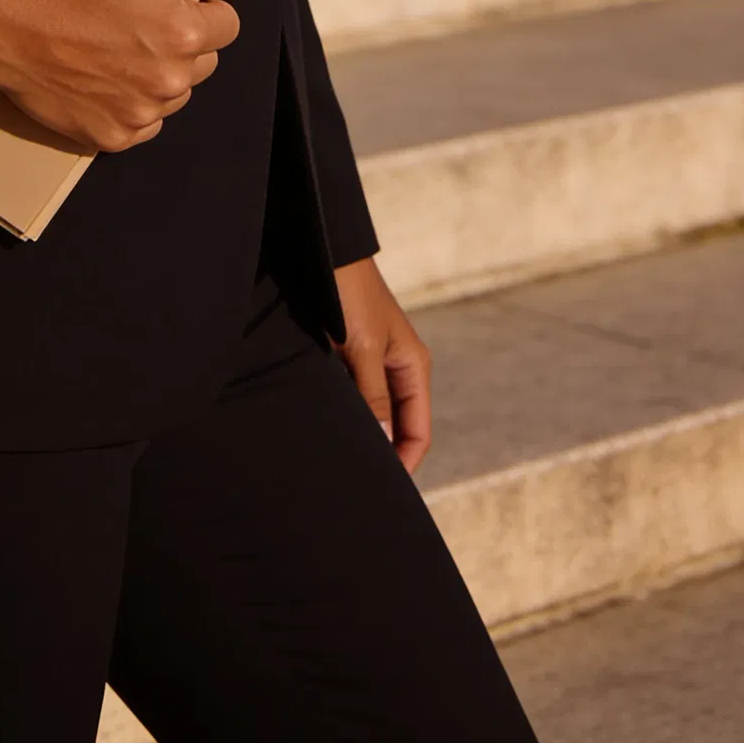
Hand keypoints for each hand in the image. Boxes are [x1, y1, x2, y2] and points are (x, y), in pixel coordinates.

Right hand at [0, 0, 267, 151]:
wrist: (3, 20)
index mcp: (184, 34)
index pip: (226, 24)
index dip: (196, 5)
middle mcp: (169, 82)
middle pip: (203, 60)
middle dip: (180, 38)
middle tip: (132, 17)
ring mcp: (139, 115)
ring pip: (175, 93)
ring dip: (157, 72)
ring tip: (112, 45)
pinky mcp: (110, 138)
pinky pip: (145, 123)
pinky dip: (131, 103)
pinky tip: (102, 74)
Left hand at [334, 257, 431, 471]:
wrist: (325, 251)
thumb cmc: (348, 293)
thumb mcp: (363, 347)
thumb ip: (374, 396)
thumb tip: (385, 443)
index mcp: (413, 366)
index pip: (418, 433)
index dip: (404, 464)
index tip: (381, 491)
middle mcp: (398, 368)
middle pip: (399, 427)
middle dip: (384, 454)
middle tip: (358, 484)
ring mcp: (375, 363)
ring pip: (375, 414)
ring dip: (364, 434)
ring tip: (341, 461)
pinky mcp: (350, 356)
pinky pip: (355, 397)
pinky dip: (348, 414)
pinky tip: (329, 428)